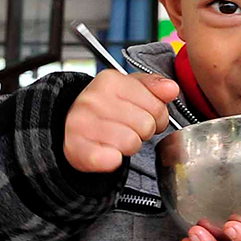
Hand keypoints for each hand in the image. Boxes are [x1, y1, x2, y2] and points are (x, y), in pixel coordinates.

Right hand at [62, 71, 178, 172]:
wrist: (68, 124)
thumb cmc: (104, 107)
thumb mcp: (129, 88)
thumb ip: (153, 86)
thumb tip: (171, 89)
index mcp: (110, 80)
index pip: (157, 106)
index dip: (157, 116)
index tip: (143, 116)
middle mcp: (94, 99)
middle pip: (146, 126)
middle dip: (143, 132)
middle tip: (129, 129)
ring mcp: (83, 124)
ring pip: (132, 143)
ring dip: (129, 146)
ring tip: (117, 139)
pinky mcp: (77, 149)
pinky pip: (111, 160)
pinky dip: (114, 160)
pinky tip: (107, 152)